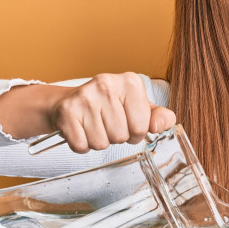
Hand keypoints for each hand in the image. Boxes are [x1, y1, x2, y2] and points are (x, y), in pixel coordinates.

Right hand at [49, 73, 175, 152]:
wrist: (68, 102)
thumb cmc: (109, 106)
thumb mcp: (138, 107)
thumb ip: (158, 116)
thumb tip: (162, 125)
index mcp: (130, 82)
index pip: (142, 127)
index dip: (135, 132)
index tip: (127, 123)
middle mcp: (107, 84)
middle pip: (121, 136)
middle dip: (116, 137)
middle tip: (107, 124)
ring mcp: (85, 96)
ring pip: (101, 143)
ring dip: (98, 141)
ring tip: (94, 125)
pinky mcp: (66, 112)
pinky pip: (81, 145)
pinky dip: (82, 145)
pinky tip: (80, 129)